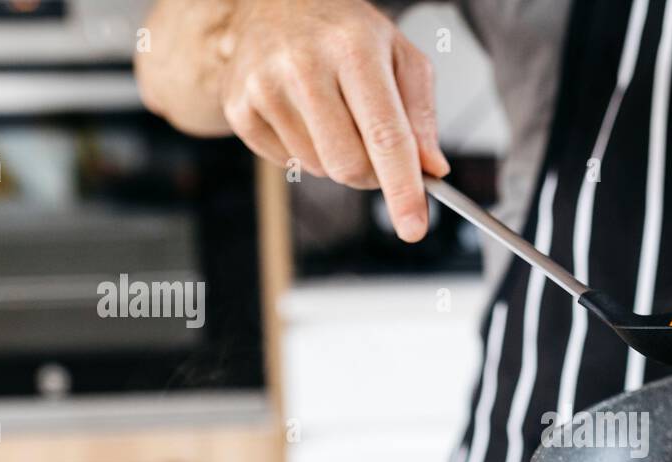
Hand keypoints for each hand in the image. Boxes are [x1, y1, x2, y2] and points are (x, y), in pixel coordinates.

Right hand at [215, 0, 449, 240]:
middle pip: (350, 166)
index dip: (402, 189)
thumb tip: (431, 169)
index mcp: (353, 48)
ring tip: (333, 113)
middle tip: (375, 146)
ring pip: (321, 170)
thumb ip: (422, 114)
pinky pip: (289, 164)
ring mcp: (263, 87)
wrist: (275, 2)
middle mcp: (303, 65)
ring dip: (338, 159)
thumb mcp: (400, 55)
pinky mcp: (239, 109)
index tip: (414, 228)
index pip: (385, 136)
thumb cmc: (345, 32)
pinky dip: (307, 152)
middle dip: (373, 173)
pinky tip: (305, 114)